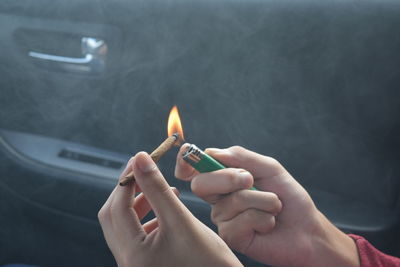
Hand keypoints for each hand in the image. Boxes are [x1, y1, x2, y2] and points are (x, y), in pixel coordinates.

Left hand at [98, 152, 241, 266]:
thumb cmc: (208, 262)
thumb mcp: (181, 220)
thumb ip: (157, 188)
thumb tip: (140, 159)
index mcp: (133, 254)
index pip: (117, 208)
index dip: (126, 180)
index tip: (139, 159)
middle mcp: (128, 262)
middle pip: (114, 217)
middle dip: (128, 191)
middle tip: (144, 171)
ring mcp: (136, 264)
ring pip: (125, 225)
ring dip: (139, 204)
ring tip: (162, 190)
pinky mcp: (146, 263)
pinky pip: (137, 235)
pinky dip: (147, 217)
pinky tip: (166, 209)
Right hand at [175, 145, 359, 266]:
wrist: (307, 229)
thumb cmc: (289, 197)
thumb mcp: (269, 168)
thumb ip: (241, 157)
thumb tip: (212, 152)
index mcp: (224, 177)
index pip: (195, 167)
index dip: (186, 160)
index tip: (187, 155)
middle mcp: (219, 197)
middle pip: (201, 184)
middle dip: (227, 178)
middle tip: (250, 179)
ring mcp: (223, 218)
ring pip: (230, 202)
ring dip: (261, 200)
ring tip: (273, 207)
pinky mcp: (231, 237)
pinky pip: (238, 222)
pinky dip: (262, 219)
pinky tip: (268, 224)